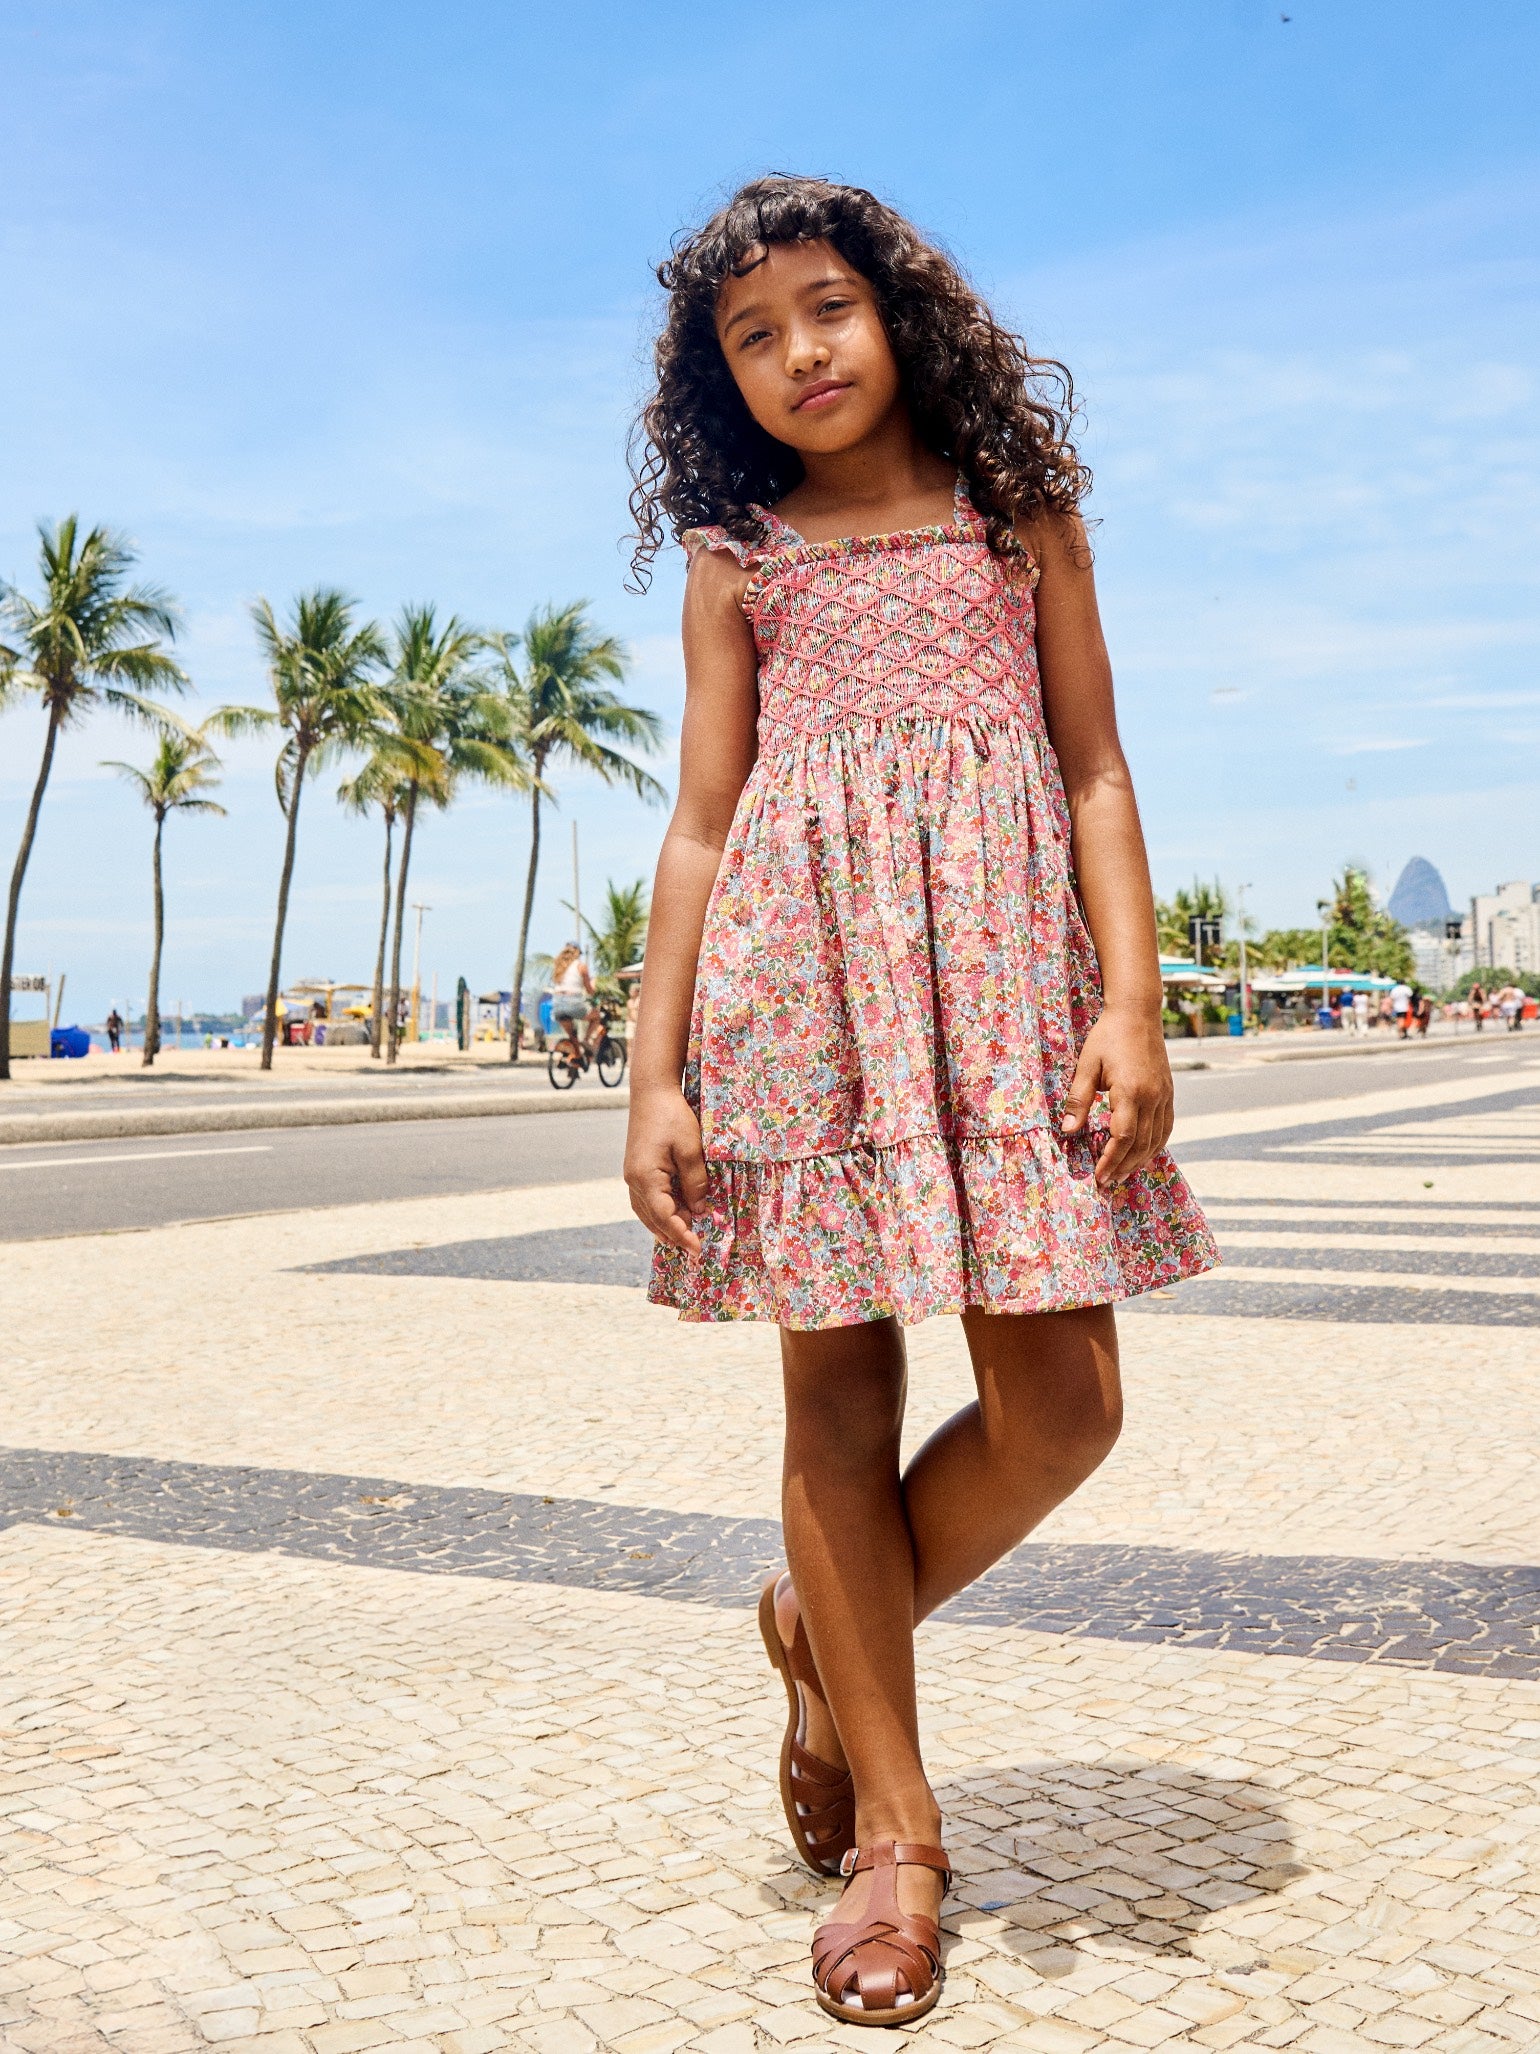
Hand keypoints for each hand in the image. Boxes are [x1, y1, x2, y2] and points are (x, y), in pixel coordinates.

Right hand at [625, 1085, 708, 1253]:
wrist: (651, 1091)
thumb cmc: (673, 1116)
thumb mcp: (691, 1149)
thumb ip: (695, 1183)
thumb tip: (699, 1210)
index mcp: (645, 1178)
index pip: (665, 1217)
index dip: (682, 1235)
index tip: (698, 1250)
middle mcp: (633, 1181)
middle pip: (653, 1219)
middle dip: (673, 1236)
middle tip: (694, 1250)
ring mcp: (631, 1176)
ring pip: (646, 1212)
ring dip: (664, 1226)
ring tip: (683, 1239)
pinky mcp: (635, 1169)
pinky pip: (645, 1200)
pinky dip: (658, 1212)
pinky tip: (672, 1215)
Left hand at [1059, 1007, 1173, 1191]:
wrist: (1137, 1013)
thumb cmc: (1107, 1037)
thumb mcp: (1086, 1065)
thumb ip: (1079, 1100)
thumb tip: (1068, 1131)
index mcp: (1130, 1090)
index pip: (1122, 1137)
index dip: (1110, 1159)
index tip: (1098, 1176)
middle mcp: (1152, 1097)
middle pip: (1140, 1144)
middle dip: (1123, 1166)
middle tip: (1107, 1181)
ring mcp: (1164, 1096)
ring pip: (1156, 1139)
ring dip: (1139, 1160)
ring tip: (1122, 1173)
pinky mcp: (1169, 1093)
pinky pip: (1166, 1127)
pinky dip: (1155, 1146)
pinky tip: (1143, 1155)